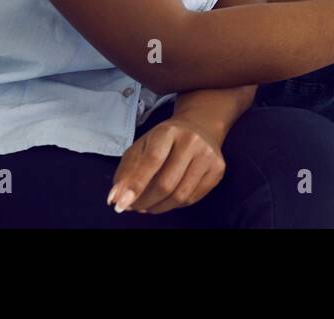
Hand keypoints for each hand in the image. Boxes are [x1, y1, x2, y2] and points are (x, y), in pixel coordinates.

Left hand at [107, 116, 225, 214]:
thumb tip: (115, 198)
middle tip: (134, 207)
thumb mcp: (142, 146)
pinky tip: (167, 199)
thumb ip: (126, 171)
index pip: (152, 160)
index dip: (135, 185)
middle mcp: (192, 141)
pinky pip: (193, 198)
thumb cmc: (165, 140)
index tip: (120, 204)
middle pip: (166, 183)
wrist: (201, 126)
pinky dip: (175, 205)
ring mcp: (208, 155)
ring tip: (148, 205)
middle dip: (145, 201)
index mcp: (169, 131)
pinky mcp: (218, 169)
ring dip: (159, 207)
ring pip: (180, 195)